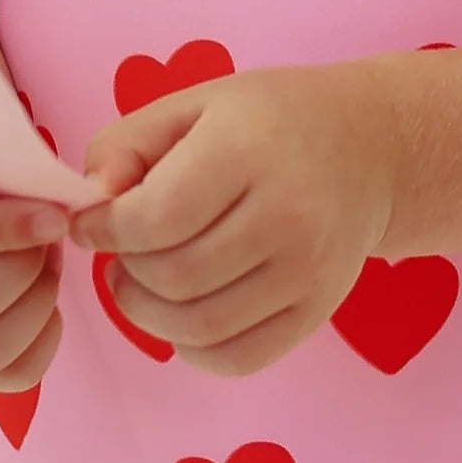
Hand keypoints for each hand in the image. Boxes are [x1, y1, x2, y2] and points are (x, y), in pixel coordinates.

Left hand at [75, 64, 399, 376]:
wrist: (371, 148)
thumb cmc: (269, 121)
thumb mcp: (194, 105)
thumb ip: (127, 145)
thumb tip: (90, 200)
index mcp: (248, 149)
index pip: (156, 217)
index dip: (106, 230)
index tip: (91, 224)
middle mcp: (287, 213)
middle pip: (175, 277)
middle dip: (126, 271)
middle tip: (120, 252)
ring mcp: (308, 270)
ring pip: (201, 326)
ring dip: (148, 315)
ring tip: (139, 284)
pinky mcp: (319, 309)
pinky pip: (240, 358)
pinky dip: (194, 350)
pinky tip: (181, 316)